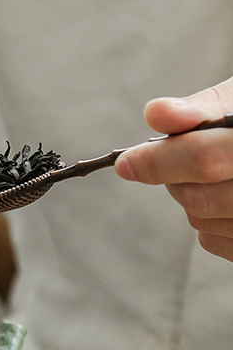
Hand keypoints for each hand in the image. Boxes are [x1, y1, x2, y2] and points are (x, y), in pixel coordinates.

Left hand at [115, 80, 232, 259]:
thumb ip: (201, 110)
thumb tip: (156, 113)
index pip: (203, 159)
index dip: (158, 161)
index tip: (125, 162)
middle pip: (196, 198)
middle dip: (174, 175)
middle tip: (182, 155)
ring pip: (199, 221)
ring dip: (191, 196)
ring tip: (216, 173)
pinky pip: (210, 240)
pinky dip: (206, 219)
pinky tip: (225, 197)